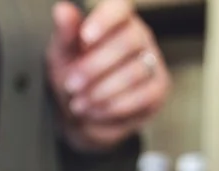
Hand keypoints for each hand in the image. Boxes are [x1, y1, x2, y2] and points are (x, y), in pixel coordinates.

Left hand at [46, 0, 169, 151]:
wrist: (85, 113)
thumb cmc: (76, 76)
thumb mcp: (63, 56)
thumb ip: (65, 34)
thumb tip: (61, 9)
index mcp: (115, 21)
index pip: (119, 8)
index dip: (104, 20)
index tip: (85, 37)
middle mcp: (138, 36)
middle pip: (127, 42)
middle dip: (94, 67)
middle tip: (71, 84)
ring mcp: (152, 61)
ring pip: (134, 71)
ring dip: (101, 91)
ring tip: (79, 103)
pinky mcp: (157, 88)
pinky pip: (141, 96)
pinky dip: (113, 106)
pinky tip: (95, 110)